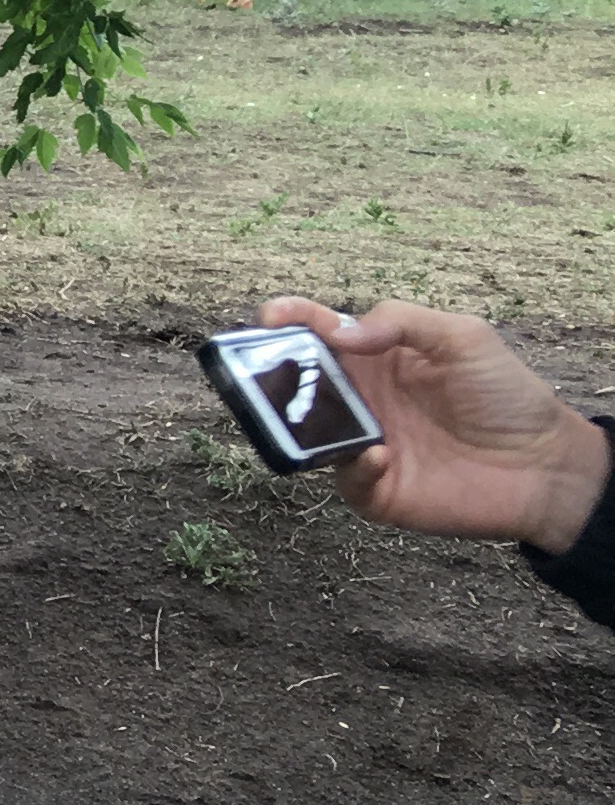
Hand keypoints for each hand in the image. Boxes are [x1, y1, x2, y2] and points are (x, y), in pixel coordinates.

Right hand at [263, 297, 609, 551]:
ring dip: (296, 422)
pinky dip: (353, 466)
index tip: (270, 316)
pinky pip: (345, 478)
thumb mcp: (464, 338)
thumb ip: (402, 322)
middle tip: (259, 367)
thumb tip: (339, 334)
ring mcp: (363, 444)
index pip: (321, 333)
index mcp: (377, 358)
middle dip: (271, 372)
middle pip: (298, 382)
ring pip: (306, 432)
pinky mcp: (375, 488)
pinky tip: (379, 454)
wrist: (545, 465)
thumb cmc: (507, 396)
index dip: (290, 319)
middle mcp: (361, 400)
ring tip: (302, 412)